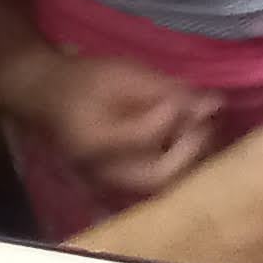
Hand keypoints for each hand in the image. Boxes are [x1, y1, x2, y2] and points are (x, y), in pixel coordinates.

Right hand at [1, 44, 224, 200]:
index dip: (175, 116)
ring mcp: (107, 186)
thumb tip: (215, 104)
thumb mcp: (124, 73)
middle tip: (205, 123)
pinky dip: (178, 169)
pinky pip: (155, 188)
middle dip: (191, 150)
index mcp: (95, 142)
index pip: (146, 137)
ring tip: (201, 132)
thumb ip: (168, 90)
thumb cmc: (85, 80)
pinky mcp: (115, 189)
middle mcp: (100, 173)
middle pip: (159, 177)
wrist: (46, 96)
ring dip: (189, 162)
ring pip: (161, 189)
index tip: (190, 98)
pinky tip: (189, 145)